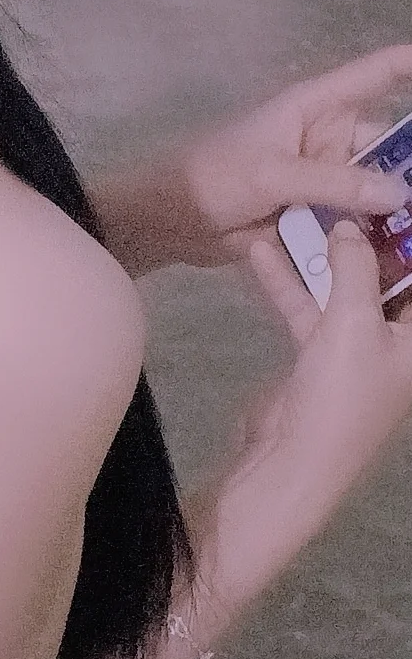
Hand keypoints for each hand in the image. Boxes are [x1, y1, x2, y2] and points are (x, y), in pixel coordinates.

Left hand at [174, 44, 411, 270]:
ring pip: (378, 187)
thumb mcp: (275, 174)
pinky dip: (376, 231)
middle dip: (411, 159)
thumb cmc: (215, 176)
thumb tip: (399, 193)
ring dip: (398, 203)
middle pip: (389, 140)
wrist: (171, 221)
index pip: (376, 74)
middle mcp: (329, 138)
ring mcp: (325, 178)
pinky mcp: (317, 215)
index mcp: (317, 107)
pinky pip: (357, 220)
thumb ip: (335, 184)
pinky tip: (399, 248)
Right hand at [203, 215, 411, 618]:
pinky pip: (311, 308)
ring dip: (323, 256)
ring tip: (301, 210)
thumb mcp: (354, 322)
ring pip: (347, 289)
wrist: (291, 462)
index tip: (393, 200)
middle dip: (369, 238)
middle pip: (391, 278)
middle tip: (346, 195)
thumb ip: (355, 267)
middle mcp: (400, 341)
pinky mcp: (320, 355)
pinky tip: (261, 251)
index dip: (408, 239)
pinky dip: (290, 283)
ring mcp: (360, 348)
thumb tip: (352, 226)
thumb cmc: (341, 394)